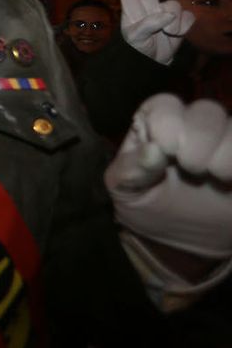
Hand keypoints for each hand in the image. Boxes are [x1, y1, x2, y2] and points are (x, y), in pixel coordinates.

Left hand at [107, 93, 231, 259]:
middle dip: (200, 137)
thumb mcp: (127, 192)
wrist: (185, 241)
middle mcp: (194, 128)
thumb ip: (131, 170)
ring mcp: (225, 145)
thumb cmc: (150, 207)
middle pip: (207, 111)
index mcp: (157, 127)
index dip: (167, 122)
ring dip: (228, 151)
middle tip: (193, 168)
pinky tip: (231, 180)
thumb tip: (152, 150)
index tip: (166, 150)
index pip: (165, 106)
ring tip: (219, 177)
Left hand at [118, 0, 194, 63]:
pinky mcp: (180, 19)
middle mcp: (148, 6)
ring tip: (166, 33)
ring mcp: (164, 12)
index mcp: (132, 10)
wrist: (153, 61)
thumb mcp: (136, 39)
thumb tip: (168, 14)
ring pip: (174, 6)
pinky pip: (188, 17)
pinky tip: (176, 34)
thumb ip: (148, 25)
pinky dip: (184, 27)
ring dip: (174, 22)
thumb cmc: (138, 48)